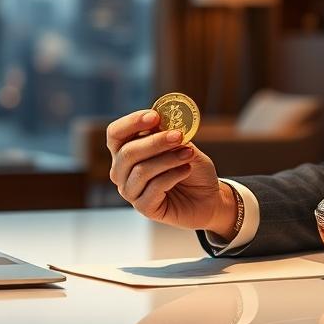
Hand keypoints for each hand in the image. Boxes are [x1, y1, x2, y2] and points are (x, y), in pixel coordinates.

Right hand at [106, 109, 237, 235]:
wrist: (207, 197)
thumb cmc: (190, 167)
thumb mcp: (183, 145)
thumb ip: (171, 134)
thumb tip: (165, 121)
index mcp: (125, 150)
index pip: (115, 133)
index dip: (132, 123)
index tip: (154, 116)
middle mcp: (121, 171)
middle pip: (127, 153)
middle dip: (155, 142)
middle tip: (178, 135)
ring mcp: (130, 191)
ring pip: (141, 170)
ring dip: (168, 159)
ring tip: (189, 153)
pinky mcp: (144, 207)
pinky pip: (154, 188)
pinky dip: (173, 175)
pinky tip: (187, 169)